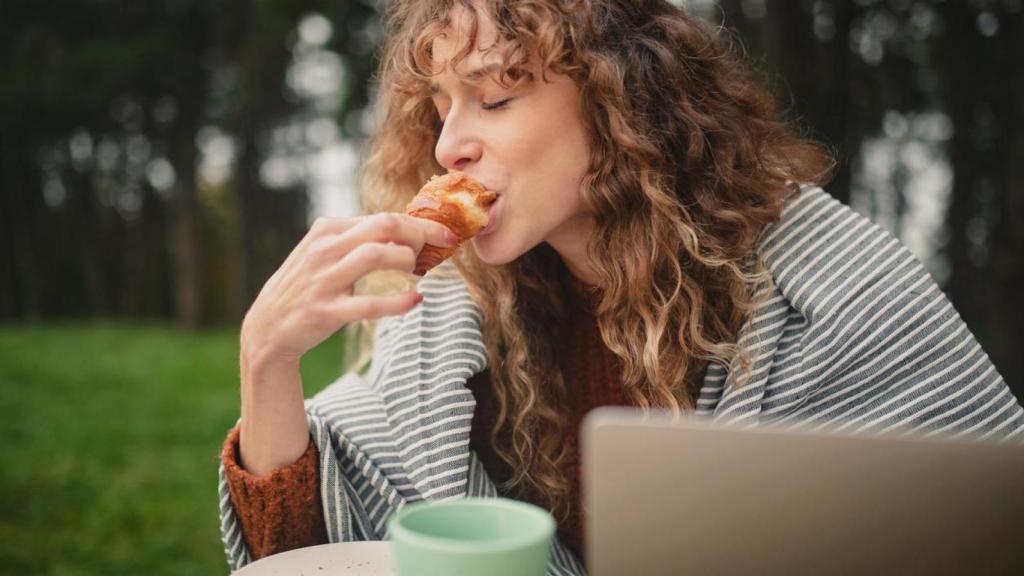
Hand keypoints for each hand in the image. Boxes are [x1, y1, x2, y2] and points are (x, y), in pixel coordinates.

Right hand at [241, 212, 457, 366]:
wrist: (268, 326)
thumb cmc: (306, 285)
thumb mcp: (324, 251)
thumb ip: (357, 237)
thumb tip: (408, 229)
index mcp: (327, 230)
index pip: (382, 217)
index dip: (419, 224)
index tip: (443, 234)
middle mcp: (325, 250)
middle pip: (383, 226)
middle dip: (419, 233)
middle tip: (439, 246)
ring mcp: (324, 280)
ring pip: (375, 255)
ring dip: (406, 260)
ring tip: (418, 270)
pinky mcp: (326, 312)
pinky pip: (368, 305)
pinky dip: (397, 302)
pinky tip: (415, 301)